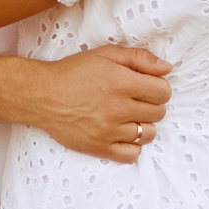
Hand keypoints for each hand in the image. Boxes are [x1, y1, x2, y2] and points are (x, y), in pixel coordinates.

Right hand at [25, 45, 172, 163]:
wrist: (42, 94)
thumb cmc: (74, 72)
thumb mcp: (106, 54)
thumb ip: (139, 58)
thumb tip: (167, 68)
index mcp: (122, 82)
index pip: (163, 92)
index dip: (158, 88)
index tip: (147, 87)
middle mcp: (118, 108)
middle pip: (158, 113)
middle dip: (151, 105)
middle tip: (134, 100)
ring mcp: (109, 131)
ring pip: (148, 134)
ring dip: (143, 125)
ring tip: (128, 117)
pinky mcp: (99, 147)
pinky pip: (131, 154)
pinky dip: (131, 145)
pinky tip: (121, 133)